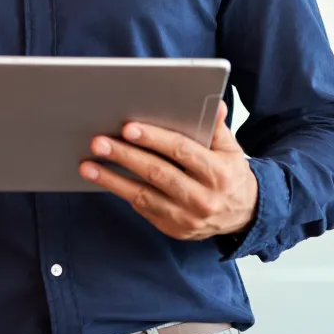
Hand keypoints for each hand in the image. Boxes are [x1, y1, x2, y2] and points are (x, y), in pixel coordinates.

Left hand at [80, 102, 257, 240]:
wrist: (245, 214)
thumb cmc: (230, 173)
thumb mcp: (231, 148)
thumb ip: (217, 126)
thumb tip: (215, 103)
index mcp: (218, 173)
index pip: (182, 152)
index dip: (154, 139)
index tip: (129, 128)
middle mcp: (203, 198)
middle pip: (158, 174)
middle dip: (125, 157)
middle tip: (99, 143)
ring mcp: (188, 218)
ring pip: (144, 196)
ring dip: (112, 180)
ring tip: (88, 166)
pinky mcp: (175, 230)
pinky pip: (144, 209)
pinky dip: (123, 193)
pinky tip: (105, 179)